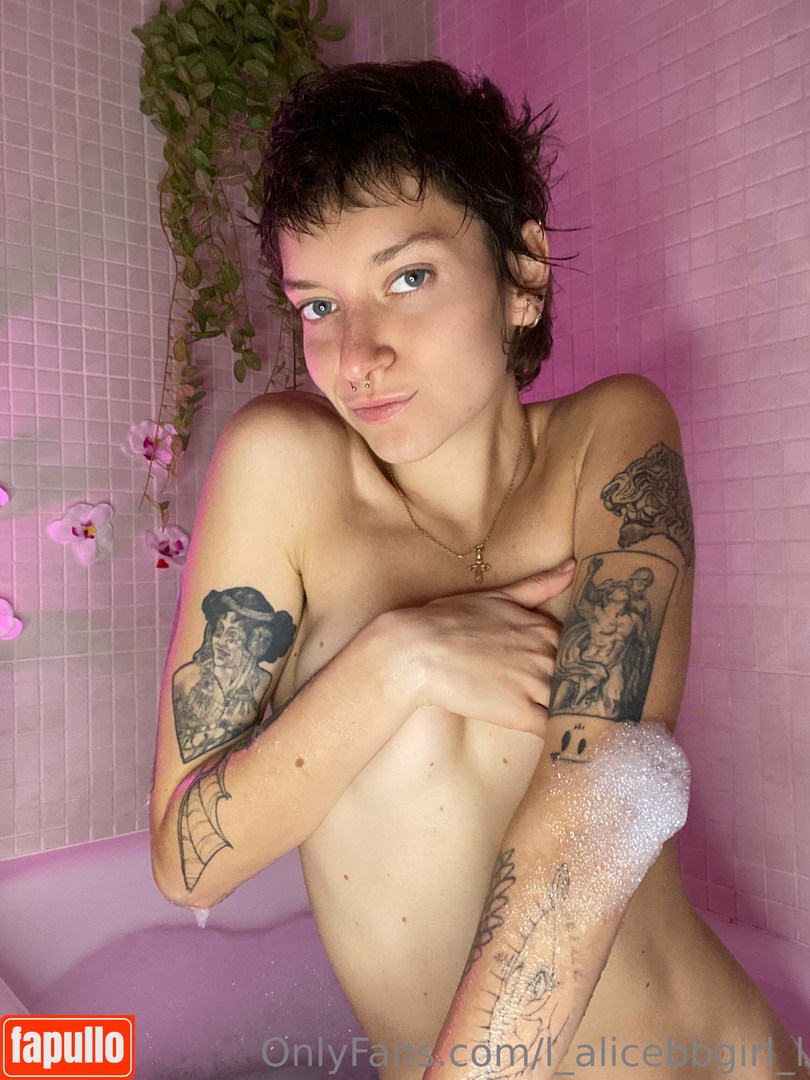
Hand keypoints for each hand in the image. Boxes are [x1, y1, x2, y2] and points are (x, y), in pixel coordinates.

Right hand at [398, 560, 575, 736]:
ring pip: (573, 703)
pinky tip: (563, 737)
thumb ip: (538, 585)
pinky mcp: (519, 713)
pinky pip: (553, 728)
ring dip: (577, 712)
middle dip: (585, 687)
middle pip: (582, 677)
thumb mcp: (496, 595)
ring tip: (583, 723)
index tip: (582, 669)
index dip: (581, 661)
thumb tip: (573, 567)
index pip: (581, 647)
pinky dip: (561, 733)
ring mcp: (533, 684)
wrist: (416, 650)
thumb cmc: (448, 619)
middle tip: (588, 699)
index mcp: (543, 627)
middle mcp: (545, 654)